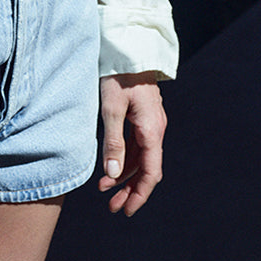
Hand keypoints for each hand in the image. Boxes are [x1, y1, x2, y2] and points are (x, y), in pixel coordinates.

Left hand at [98, 72, 166, 215]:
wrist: (128, 49)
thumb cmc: (118, 76)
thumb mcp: (111, 108)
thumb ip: (113, 142)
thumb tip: (112, 174)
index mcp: (152, 130)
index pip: (150, 172)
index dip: (139, 194)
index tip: (126, 210)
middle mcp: (156, 129)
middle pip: (146, 169)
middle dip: (130, 190)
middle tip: (112, 207)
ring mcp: (151, 123)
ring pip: (141, 158)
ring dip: (125, 175)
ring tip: (104, 189)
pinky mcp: (143, 117)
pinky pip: (137, 145)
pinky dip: (124, 158)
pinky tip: (110, 166)